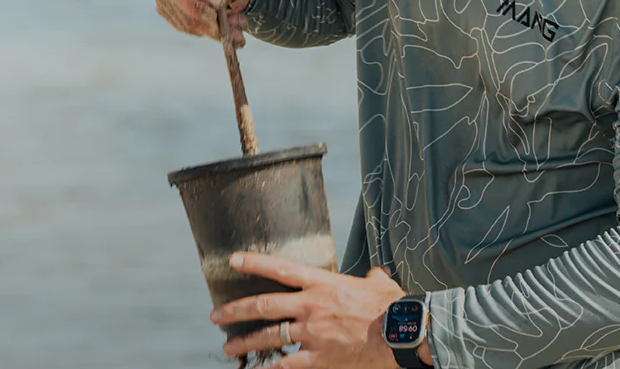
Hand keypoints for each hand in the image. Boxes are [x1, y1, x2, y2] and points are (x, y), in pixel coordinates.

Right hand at [154, 0, 255, 43]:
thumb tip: (212, 2)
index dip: (192, 7)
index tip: (215, 15)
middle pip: (181, 13)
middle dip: (210, 24)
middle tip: (239, 24)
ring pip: (187, 26)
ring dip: (215, 30)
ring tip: (238, 22)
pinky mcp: (173, 13)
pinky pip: (190, 29)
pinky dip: (211, 31)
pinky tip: (229, 26)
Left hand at [211, 253, 406, 368]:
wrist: (403, 334)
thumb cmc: (393, 308)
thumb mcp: (380, 285)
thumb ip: (371, 279)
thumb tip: (375, 274)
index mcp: (322, 284)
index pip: (280, 269)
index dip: (253, 263)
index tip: (232, 261)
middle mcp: (311, 307)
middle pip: (263, 305)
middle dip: (235, 310)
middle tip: (216, 316)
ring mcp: (313, 334)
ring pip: (269, 337)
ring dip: (245, 342)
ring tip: (229, 347)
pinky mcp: (319, 359)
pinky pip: (287, 365)